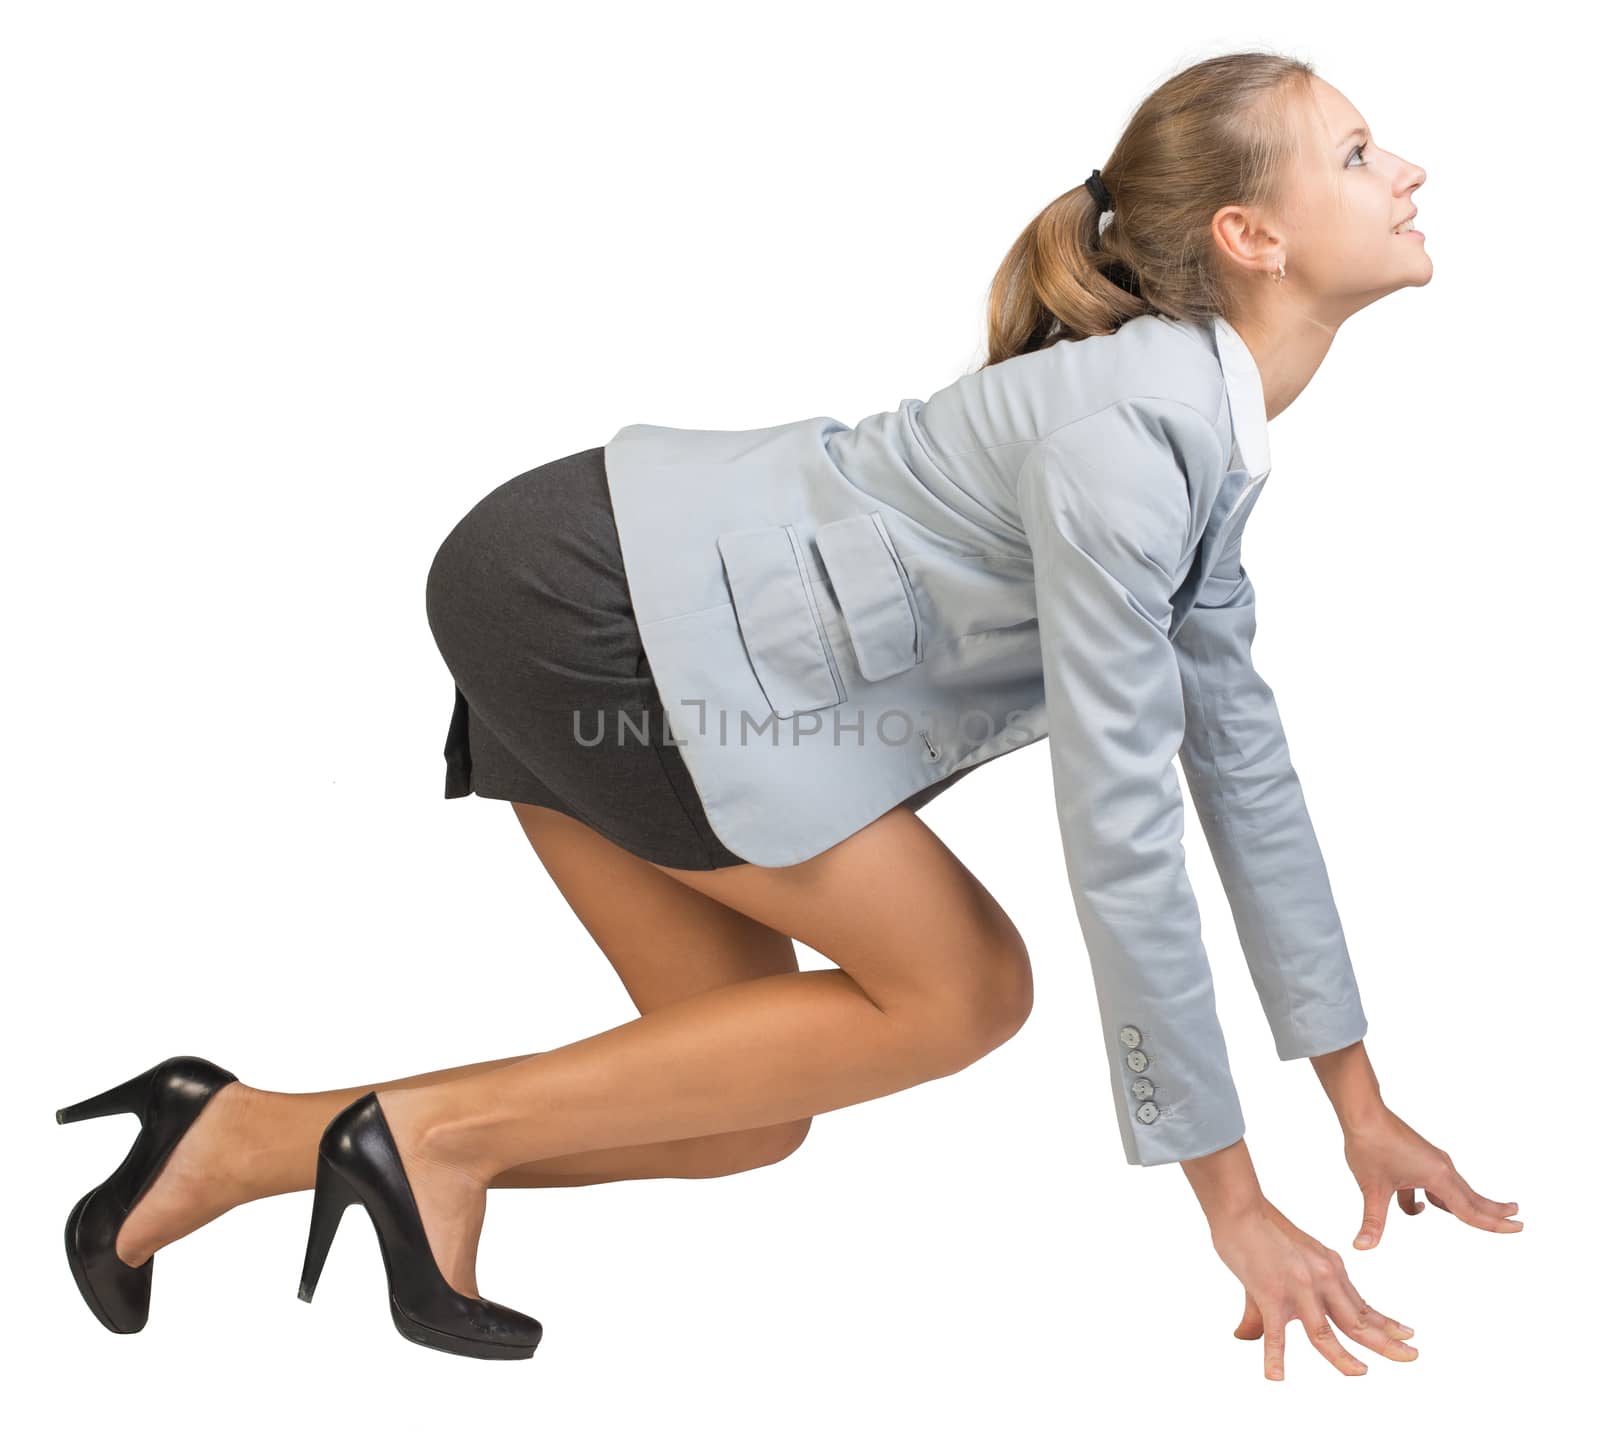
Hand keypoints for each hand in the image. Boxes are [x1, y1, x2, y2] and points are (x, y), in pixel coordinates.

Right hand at [1210, 1196, 1417, 1379]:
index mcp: (1329, 1269)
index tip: (1407, 1335)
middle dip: (1387, 1342)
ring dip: (1344, 1358)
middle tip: (1412, 1356)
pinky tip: (1275, 1377)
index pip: (1361, 1305)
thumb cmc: (1258, 1234)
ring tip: (1360, 1373)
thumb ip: (1269, 1309)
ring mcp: (1298, 1289)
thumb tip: (1245, 1337)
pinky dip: (1275, 1357)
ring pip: (1325, 1334)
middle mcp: (1322, 1279)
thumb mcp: (1282, 1267)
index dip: (1386, 1323)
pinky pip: (1275, 1334)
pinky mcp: (1270, 1294)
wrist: (1240, 1209)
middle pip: (1357, 1321)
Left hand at [1342, 1105, 1522, 1249]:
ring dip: (1466, 1206)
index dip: (1494, 1224)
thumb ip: (1372, 1221)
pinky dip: (1434, 1198)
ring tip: (1485, 1216)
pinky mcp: (1421, 1157)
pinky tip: (1415, 1206)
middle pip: (1472, 1198)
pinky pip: (1435, 1184)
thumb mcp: (1371, 1188)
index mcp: (1438, 1177)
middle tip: (1518, 1221)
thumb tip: (1361, 1247)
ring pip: (1454, 1191)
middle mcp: (1442, 1168)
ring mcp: (1432, 1161)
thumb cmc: (1369, 1146)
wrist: (1362, 1112)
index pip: (1470, 1210)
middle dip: (1493, 1213)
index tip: (1518, 1227)